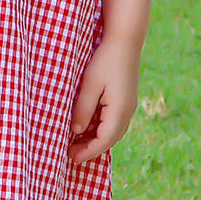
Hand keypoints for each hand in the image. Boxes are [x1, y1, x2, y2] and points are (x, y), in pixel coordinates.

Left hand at [68, 38, 140, 162]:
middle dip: (92, 149)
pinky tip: (89, 126)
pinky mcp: (127, 99)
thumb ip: (83, 109)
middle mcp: (128, 112)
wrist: (125, 41)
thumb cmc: (105, 60)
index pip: (104, 141)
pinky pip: (115, 122)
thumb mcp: (90, 85)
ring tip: (77, 142)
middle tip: (71, 153)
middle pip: (110, 139)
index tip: (73, 158)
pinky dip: (102, 129)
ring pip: (113, 132)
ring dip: (97, 139)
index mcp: (120, 111)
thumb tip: (76, 131)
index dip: (88, 152)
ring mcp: (129, 106)